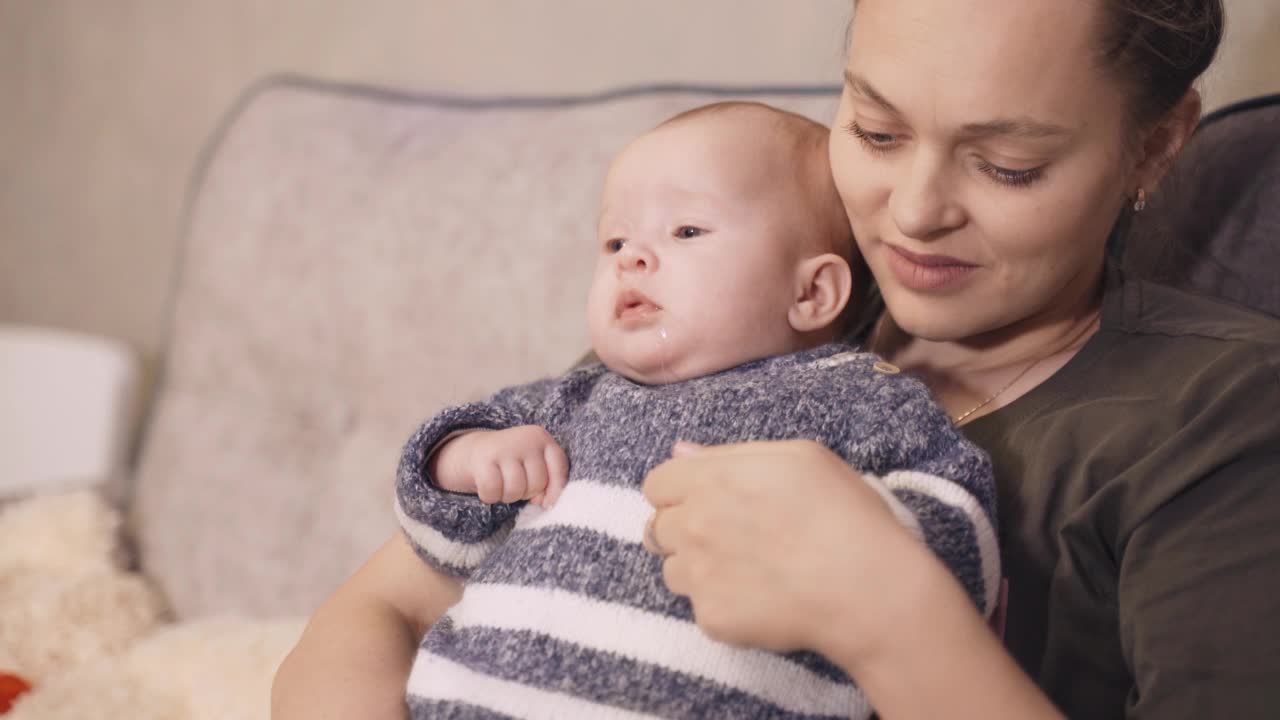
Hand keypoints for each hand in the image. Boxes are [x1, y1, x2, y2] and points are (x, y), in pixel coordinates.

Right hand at [429, 426, 568, 505]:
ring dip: (508, 496)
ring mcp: (503, 448)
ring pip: (516, 489)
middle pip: (537, 482)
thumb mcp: (532, 464)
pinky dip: (490, 496)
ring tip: (503, 487)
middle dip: (527, 493)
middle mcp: (524, 439)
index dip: (556, 489)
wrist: (474, 450)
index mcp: (540, 437)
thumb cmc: (510, 463)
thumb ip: (545, 480)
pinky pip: (493, 491)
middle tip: (515, 486)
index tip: (547, 503)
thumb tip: (544, 502)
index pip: (559, 466)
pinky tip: (489, 489)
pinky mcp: (483, 460)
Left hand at [642, 439, 925, 660]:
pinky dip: (723, 604)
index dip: (678, 492)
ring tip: (747, 570)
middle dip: (686, 530)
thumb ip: (730, 454)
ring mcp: (699, 575)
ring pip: (673, 571)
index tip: (706, 501)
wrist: (865, 587)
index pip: (656, 484)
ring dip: (698, 569)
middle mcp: (693, 525)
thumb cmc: (842, 513)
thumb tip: (682, 452)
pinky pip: (700, 608)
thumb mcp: (800, 457)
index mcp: (712, 479)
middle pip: (658, 528)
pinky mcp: (711, 618)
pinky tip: (760, 598)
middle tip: (730, 537)